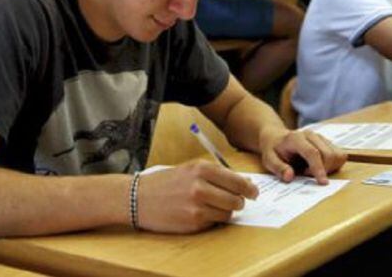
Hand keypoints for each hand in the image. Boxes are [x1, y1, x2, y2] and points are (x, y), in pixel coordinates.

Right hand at [136, 161, 257, 233]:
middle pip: (236, 199)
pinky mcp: (193, 222)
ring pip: (228, 213)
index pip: (237, 180)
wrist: (138, 198)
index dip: (249, 188)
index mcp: (201, 168)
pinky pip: (214, 223)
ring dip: (225, 212)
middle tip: (235, 201)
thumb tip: (243, 184)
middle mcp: (200, 186)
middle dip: (238, 202)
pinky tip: (200, 213)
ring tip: (213, 207)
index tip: (254, 192)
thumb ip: (215, 175)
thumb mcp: (190, 169)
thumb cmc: (165, 182)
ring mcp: (197, 206)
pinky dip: (212, 220)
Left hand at [258, 126, 345, 183]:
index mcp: (296, 138)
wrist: (276, 138)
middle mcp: (311, 135)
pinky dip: (334, 165)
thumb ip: (279, 168)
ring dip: (329, 168)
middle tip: (306, 174)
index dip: (318, 168)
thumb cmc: (274, 150)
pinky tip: (320, 166)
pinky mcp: (328, 142)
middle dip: (322, 170)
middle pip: (328, 155)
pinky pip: (340, 155)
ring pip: (337, 155)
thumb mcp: (269, 160)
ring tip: (312, 170)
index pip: (312, 152)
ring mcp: (321, 138)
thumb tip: (289, 177)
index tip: (322, 183)